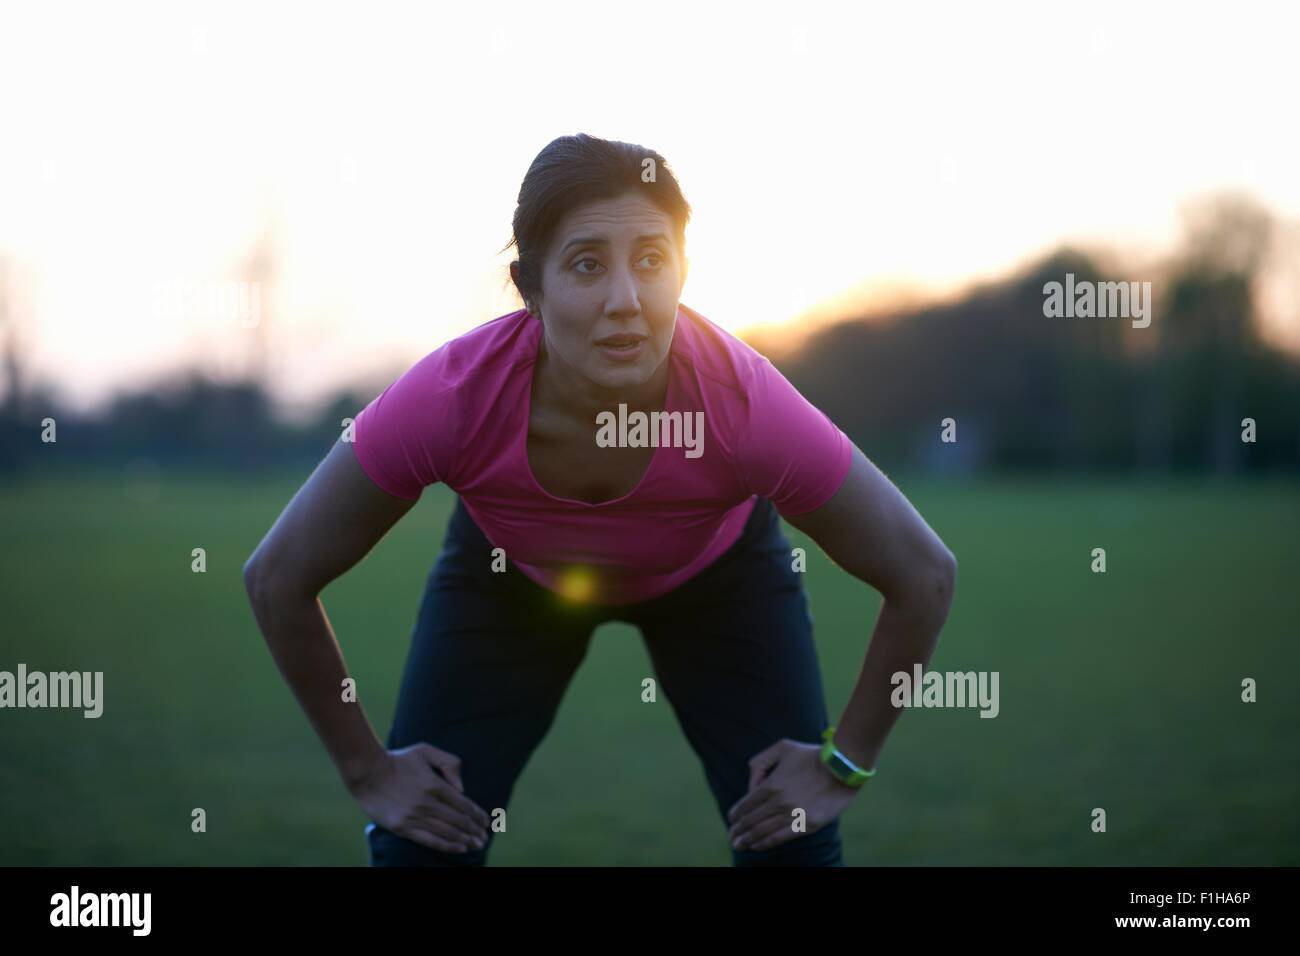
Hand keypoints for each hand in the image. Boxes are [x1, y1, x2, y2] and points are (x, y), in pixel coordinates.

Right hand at [349, 743, 491, 853]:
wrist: (367, 773)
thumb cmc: (398, 760)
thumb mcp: (426, 750)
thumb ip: (449, 763)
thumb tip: (462, 787)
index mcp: (435, 784)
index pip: (464, 804)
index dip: (478, 815)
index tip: (486, 823)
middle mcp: (428, 803)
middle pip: (459, 821)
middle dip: (475, 831)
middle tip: (484, 837)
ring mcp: (415, 817)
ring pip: (447, 833)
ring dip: (465, 840)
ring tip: (476, 845)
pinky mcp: (403, 828)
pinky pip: (429, 840)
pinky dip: (447, 846)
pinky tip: (459, 849)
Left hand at [726, 738, 859, 852]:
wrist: (843, 768)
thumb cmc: (812, 755)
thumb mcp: (782, 747)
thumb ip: (761, 762)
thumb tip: (752, 785)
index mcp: (771, 784)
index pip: (746, 804)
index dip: (735, 815)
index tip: (731, 820)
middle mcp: (779, 802)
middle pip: (751, 820)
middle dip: (738, 831)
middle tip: (732, 838)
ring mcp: (793, 815)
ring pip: (763, 831)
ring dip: (748, 840)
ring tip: (739, 845)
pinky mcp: (807, 825)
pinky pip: (781, 838)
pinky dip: (766, 843)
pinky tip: (757, 846)